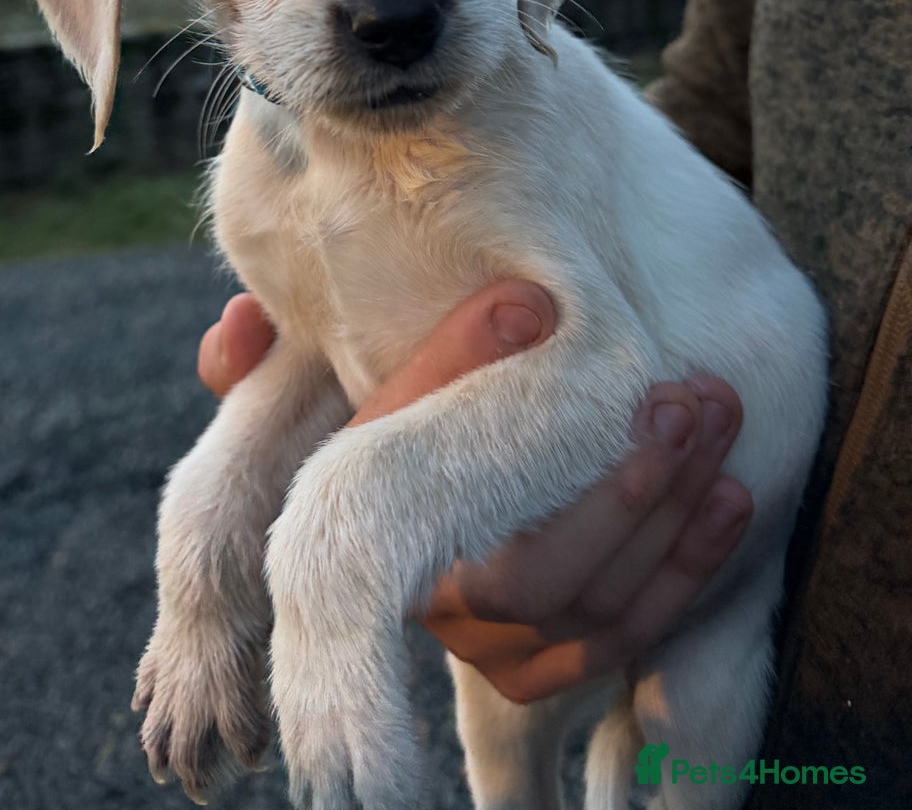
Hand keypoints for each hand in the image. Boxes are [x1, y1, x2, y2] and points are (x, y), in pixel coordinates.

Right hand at [198, 285, 752, 702]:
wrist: (422, 497)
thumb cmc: (377, 426)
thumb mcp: (317, 385)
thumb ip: (269, 362)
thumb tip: (237, 328)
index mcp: (361, 524)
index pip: (419, 476)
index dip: (463, 385)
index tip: (538, 305)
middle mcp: (423, 596)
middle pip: (525, 578)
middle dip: (620, 487)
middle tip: (688, 393)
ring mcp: (487, 644)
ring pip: (583, 614)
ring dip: (665, 518)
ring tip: (717, 415)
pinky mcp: (545, 663)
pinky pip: (620, 641)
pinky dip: (683, 571)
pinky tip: (731, 496)